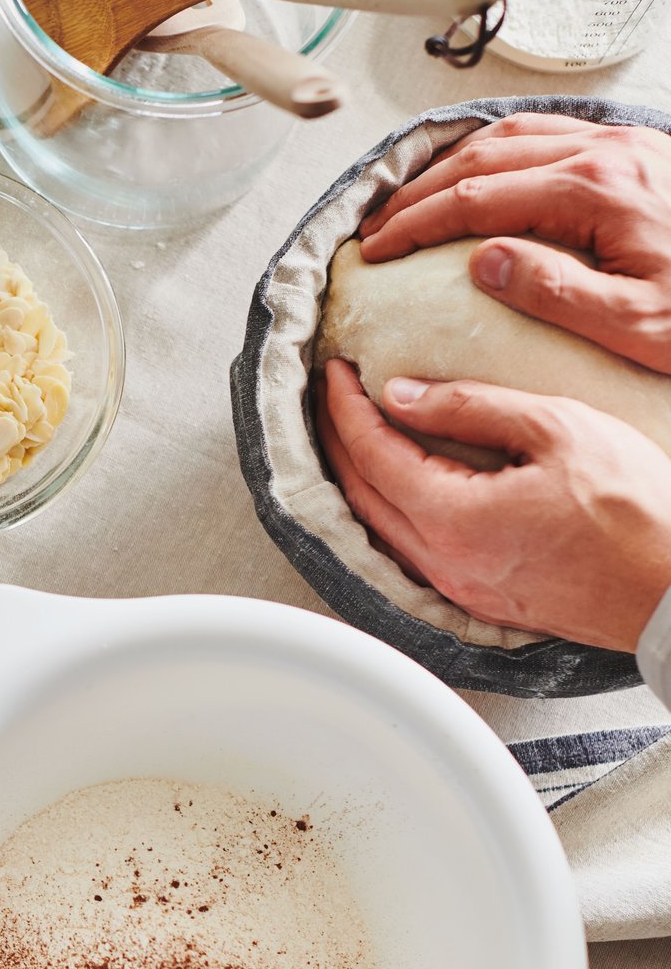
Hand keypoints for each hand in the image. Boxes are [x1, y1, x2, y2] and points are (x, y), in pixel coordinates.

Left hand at [314, 359, 670, 651]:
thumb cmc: (637, 510)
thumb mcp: (557, 429)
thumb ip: (472, 407)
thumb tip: (401, 395)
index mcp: (451, 520)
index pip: (370, 454)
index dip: (345, 408)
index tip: (335, 372)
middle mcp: (441, 563)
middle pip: (359, 494)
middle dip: (337, 440)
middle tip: (332, 397)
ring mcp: (457, 587)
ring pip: (380, 526)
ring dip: (358, 476)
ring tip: (353, 433)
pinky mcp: (478, 597)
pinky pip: (409, 548)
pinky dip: (389, 508)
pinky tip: (397, 484)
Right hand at [358, 114, 670, 373]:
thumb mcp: (637, 325)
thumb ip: (556, 292)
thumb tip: (484, 259)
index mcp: (597, 193)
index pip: (477, 199)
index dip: (415, 225)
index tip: (374, 251)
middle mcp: (606, 154)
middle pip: (484, 157)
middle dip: (418, 193)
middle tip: (375, 229)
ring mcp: (622, 144)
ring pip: (512, 134)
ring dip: (451, 165)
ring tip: (410, 200)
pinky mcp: (634, 151)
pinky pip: (547, 132)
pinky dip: (495, 149)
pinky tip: (475, 173)